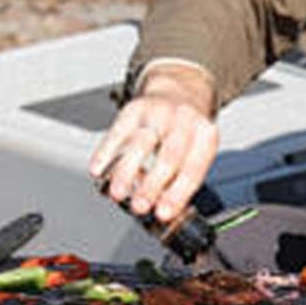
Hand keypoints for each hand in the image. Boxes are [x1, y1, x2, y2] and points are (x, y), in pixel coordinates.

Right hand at [89, 65, 217, 224]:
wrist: (180, 90)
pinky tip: (98, 169)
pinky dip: (106, 152)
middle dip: (153, 185)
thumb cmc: (187, 131)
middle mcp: (185, 121)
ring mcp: (159, 113)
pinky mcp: (134, 108)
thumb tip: (160, 209)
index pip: (194, 169)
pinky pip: (118, 131)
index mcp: (206, 136)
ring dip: (127, 172)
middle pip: (169, 156)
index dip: (178, 194)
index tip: (163, 214)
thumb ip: (180, 180)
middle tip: (140, 206)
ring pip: (141, 143)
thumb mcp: (196, 152)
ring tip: (119, 194)